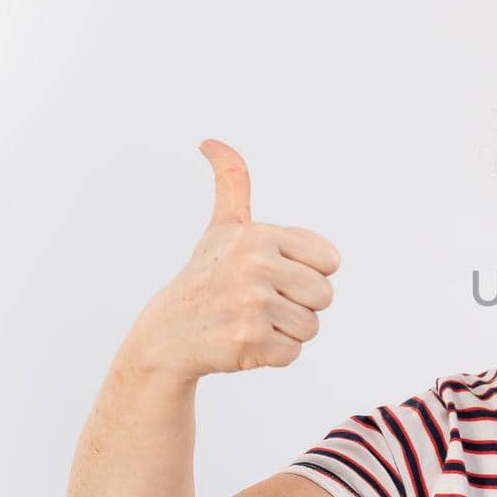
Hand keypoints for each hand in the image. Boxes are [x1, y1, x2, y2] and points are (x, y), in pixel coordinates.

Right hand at [125, 139, 342, 379]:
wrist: (166, 335)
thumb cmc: (205, 278)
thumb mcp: (221, 228)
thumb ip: (231, 184)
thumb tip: (210, 141)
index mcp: (258, 235)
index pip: (330, 261)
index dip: (305, 273)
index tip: (271, 274)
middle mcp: (254, 266)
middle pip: (325, 296)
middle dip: (298, 304)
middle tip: (258, 302)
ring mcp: (251, 305)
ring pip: (311, 326)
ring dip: (285, 331)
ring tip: (249, 320)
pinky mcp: (248, 341)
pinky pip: (293, 353)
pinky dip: (272, 354)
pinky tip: (243, 342)